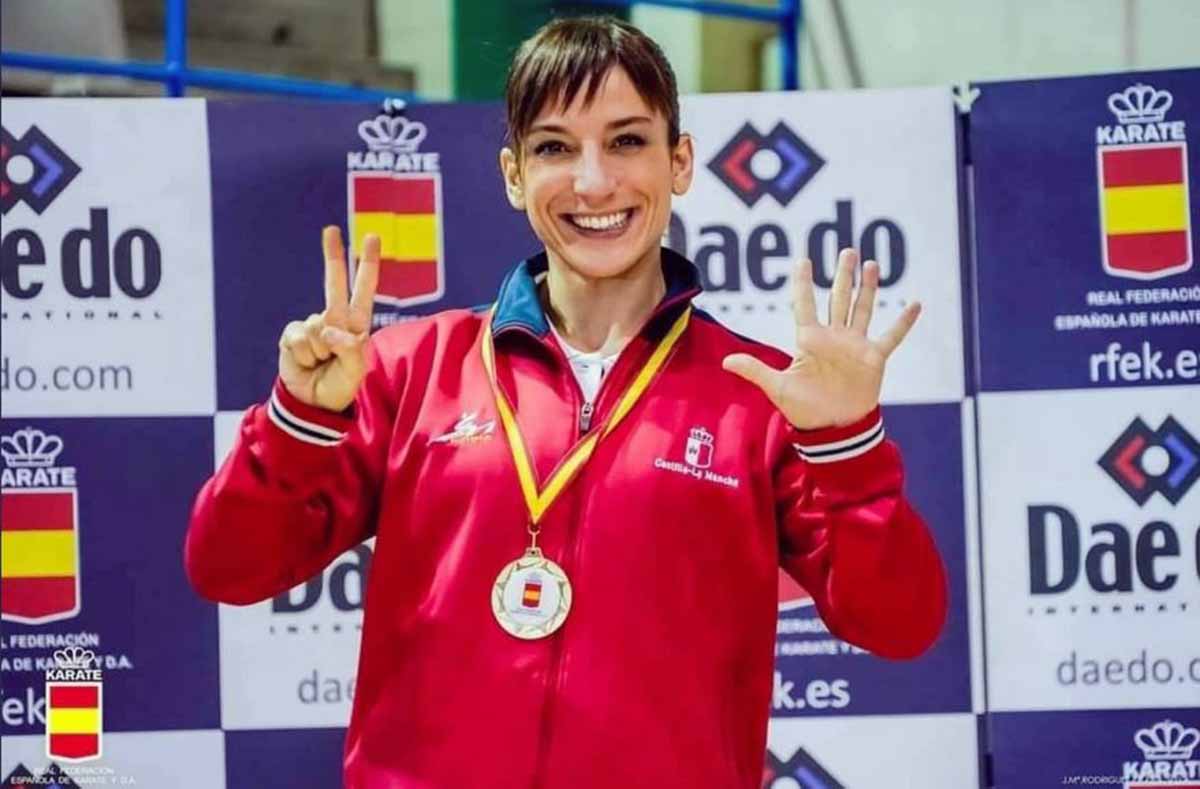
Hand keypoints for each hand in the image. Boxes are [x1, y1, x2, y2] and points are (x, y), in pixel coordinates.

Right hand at [278, 227, 379, 411]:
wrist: (313, 403)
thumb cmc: (340, 386)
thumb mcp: (355, 371)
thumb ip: (349, 349)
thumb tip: (328, 329)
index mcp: (355, 324)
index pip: (364, 289)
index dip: (368, 264)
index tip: (371, 237)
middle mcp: (334, 320)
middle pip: (334, 283)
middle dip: (333, 255)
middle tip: (332, 230)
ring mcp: (312, 326)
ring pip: (316, 327)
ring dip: (319, 352)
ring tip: (321, 364)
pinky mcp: (292, 335)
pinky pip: (298, 339)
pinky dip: (303, 356)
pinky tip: (306, 363)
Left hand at [721, 248, 919, 429]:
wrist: (833, 429)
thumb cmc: (804, 410)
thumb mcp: (778, 388)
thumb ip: (755, 371)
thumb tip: (725, 362)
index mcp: (810, 340)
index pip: (805, 305)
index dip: (803, 283)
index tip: (802, 261)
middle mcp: (833, 337)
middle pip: (838, 298)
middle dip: (842, 275)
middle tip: (847, 251)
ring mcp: (855, 346)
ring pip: (862, 309)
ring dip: (867, 288)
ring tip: (871, 264)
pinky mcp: (874, 359)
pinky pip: (891, 337)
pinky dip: (903, 322)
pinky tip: (915, 304)